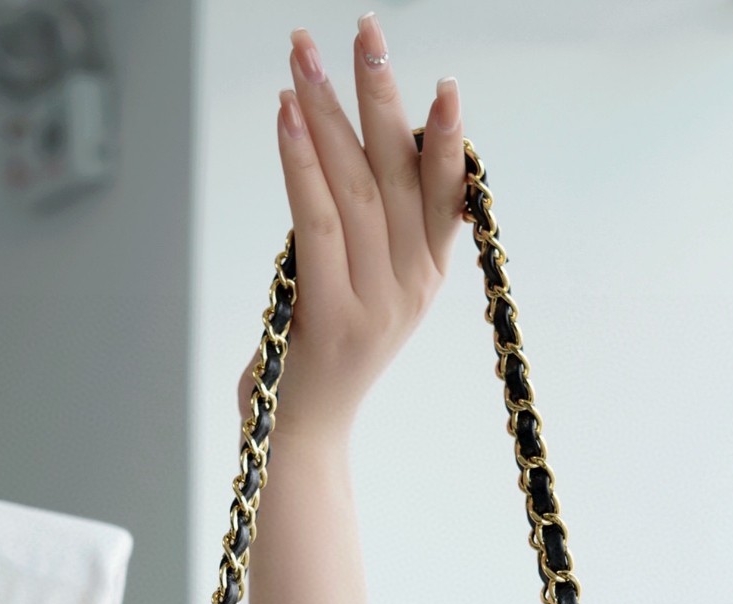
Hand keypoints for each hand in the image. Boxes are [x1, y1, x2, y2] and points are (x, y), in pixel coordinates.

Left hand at [237, 11, 466, 439]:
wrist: (302, 433)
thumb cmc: (324, 351)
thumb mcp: (365, 287)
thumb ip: (374, 230)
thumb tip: (356, 146)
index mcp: (427, 274)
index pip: (443, 193)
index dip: (446, 138)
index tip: (445, 84)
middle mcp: (410, 286)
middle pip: (397, 175)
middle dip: (380, 96)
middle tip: (364, 28)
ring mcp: (374, 302)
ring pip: (352, 188)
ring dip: (327, 113)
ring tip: (303, 53)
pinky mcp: (331, 315)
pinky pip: (317, 224)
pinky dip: (300, 164)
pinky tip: (286, 116)